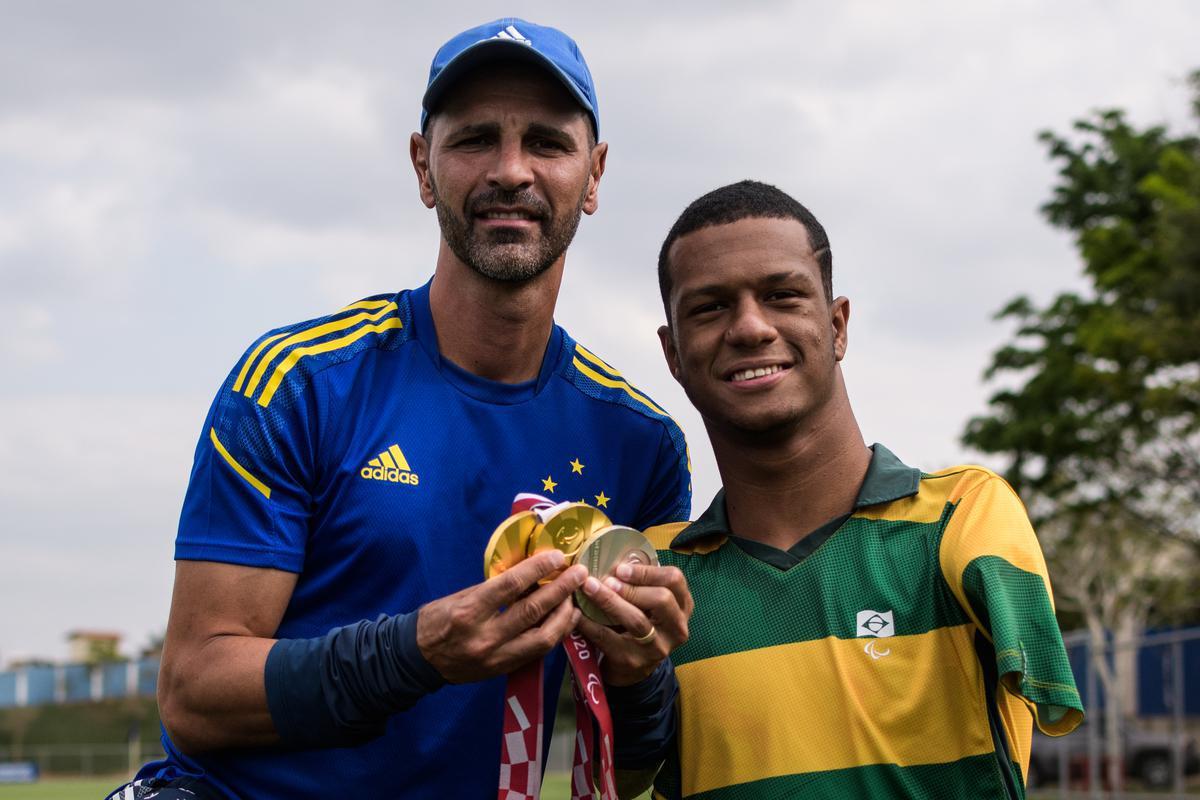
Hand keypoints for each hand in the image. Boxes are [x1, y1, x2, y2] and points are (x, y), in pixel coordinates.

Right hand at [416, 550, 586, 682]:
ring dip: (564, 616)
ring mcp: (496, 657)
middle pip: (533, 611)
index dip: (538, 569)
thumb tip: (529, 574)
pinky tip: (564, 621)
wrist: (417, 659)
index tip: (557, 557)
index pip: (511, 586)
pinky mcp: (502, 670)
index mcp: (469, 611)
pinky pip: (536, 652)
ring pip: (543, 638)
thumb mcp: (461, 597)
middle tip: (579, 573)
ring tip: (575, 599)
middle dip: (561, 590)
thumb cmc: (437, 620)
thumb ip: (494, 589)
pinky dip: (554, 635)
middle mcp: (485, 636)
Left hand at [575, 562, 691, 685]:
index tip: (621, 568)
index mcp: (683, 606)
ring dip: (610, 601)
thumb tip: (614, 558)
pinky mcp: (633, 661)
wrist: (632, 668)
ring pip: (637, 620)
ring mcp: (657, 648)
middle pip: (662, 599)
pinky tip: (577, 612)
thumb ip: (641, 584)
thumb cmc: (640, 623)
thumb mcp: (649, 604)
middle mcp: (676, 628)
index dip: (648, 571)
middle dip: (632, 586)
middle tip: (608, 579)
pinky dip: (590, 623)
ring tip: (589, 588)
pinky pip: (609, 638)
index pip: (674, 580)